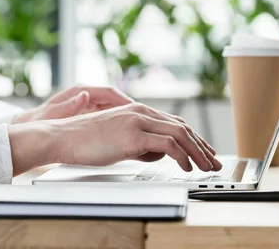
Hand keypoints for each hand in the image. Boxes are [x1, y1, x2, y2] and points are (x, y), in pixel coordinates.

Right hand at [7, 102, 221, 175]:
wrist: (63, 136)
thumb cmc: (86, 140)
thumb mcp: (119, 140)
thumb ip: (140, 143)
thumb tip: (158, 154)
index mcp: (137, 111)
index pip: (175, 123)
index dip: (194, 138)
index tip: (205, 151)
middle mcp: (141, 112)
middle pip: (182, 127)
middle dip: (202, 146)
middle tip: (214, 161)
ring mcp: (138, 121)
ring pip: (180, 134)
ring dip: (198, 152)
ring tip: (206, 166)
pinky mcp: (133, 134)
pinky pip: (168, 145)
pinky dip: (182, 156)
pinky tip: (186, 167)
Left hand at [14, 85, 133, 123]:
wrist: (33, 129)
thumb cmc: (41, 122)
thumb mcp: (53, 115)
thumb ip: (68, 107)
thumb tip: (84, 97)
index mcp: (81, 92)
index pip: (110, 93)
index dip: (126, 101)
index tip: (138, 111)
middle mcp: (87, 95)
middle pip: (116, 100)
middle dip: (131, 109)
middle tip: (146, 120)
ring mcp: (89, 104)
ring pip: (115, 108)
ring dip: (127, 116)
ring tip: (141, 127)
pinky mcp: (89, 113)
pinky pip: (110, 115)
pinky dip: (119, 121)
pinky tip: (127, 132)